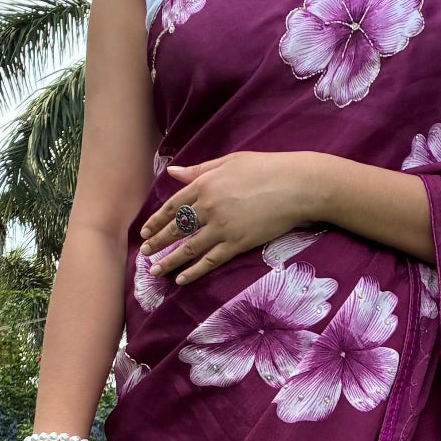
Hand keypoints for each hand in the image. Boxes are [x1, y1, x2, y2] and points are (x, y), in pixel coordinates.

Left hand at [139, 151, 333, 285]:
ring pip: (188, 248)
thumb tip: (173, 172)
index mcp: (204, 185)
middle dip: (157, 242)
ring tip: (155, 271)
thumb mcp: (229, 162)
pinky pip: (210, 260)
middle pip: (176, 229)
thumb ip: (199, 170)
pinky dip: (194, 271)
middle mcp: (208, 207)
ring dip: (169, 261)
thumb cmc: (265, 168)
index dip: (157, 220)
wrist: (295, 186)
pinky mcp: (237, 243)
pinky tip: (181, 279)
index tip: (145, 231)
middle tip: (144, 254)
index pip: (173, 206)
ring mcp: (222, 227)